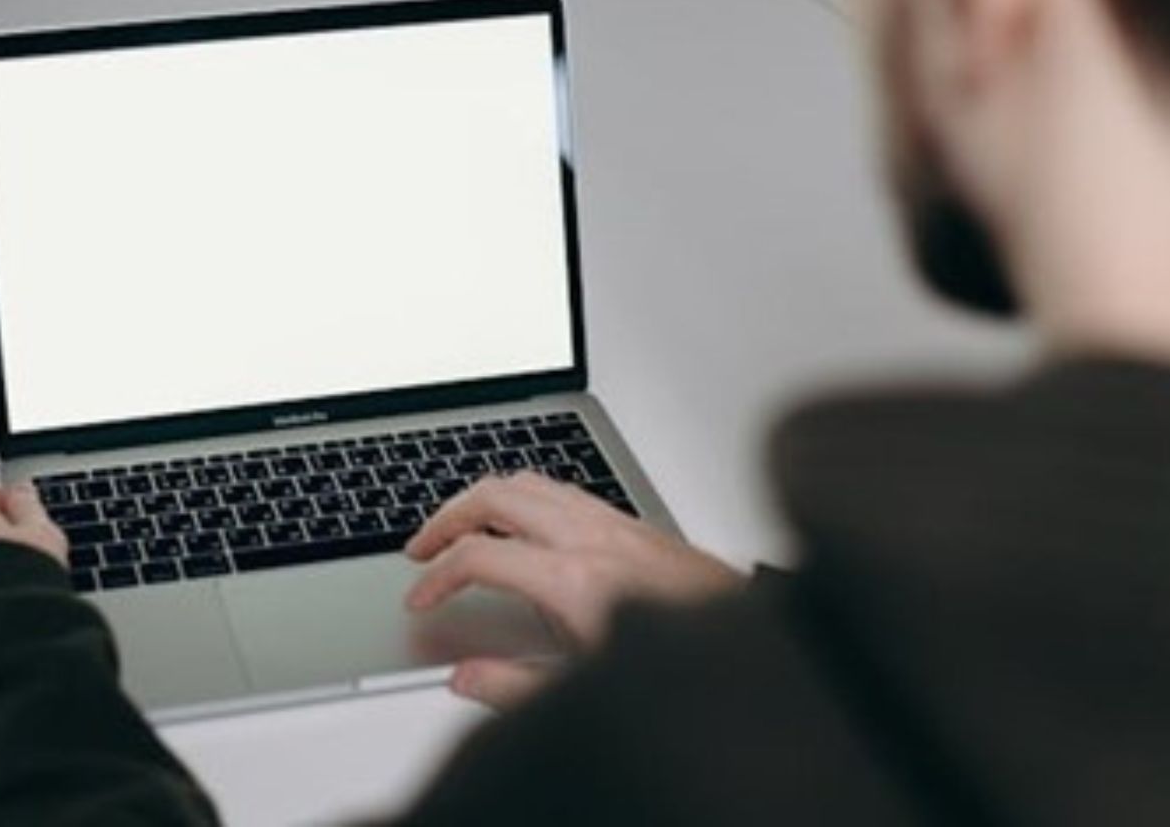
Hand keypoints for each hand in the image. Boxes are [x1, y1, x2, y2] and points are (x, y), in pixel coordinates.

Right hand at [404, 472, 742, 708]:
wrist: (747, 642)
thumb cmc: (677, 665)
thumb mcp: (584, 688)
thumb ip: (514, 686)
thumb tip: (465, 678)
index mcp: (570, 579)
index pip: (478, 558)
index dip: (436, 577)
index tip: (421, 598)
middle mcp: (589, 539)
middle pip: (494, 497)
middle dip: (446, 518)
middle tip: (422, 547)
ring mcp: (611, 523)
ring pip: (528, 481)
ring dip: (483, 499)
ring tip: (460, 525)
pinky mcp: (630, 521)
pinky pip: (561, 488)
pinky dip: (524, 494)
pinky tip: (521, 518)